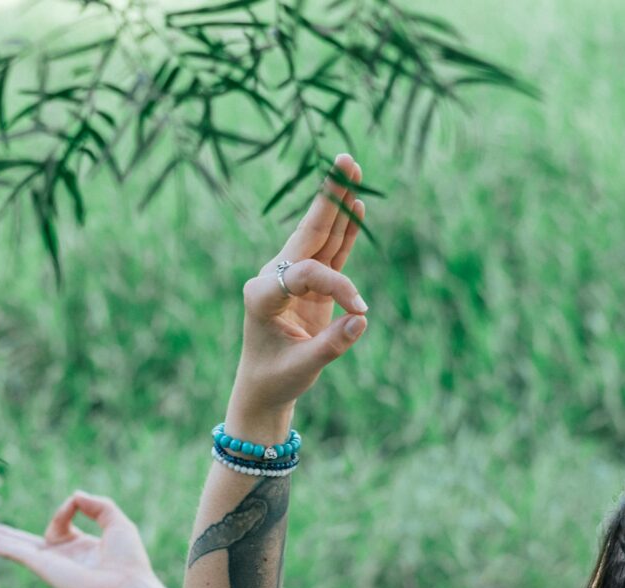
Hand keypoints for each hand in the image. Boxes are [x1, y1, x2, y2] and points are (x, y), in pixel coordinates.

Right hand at [0, 491, 157, 587]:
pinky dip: (8, 548)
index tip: (76, 501)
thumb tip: (75, 495)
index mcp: (83, 548)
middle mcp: (66, 558)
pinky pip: (23, 556)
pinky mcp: (47, 570)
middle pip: (32, 544)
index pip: (62, 523)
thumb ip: (97, 505)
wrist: (127, 587)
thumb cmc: (128, 560)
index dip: (66, 507)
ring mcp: (54, 565)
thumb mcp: (117, 523)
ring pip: (22, 550)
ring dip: (2, 542)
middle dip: (11, 537)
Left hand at [230, 152, 368, 421]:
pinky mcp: (308, 286)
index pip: (307, 274)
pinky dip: (344, 232)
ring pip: (319, 237)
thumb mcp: (302, 367)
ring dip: (338, 206)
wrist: (264, 389)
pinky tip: (356, 206)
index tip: (361, 310)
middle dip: (328, 199)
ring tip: (352, 169)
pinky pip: (330, 254)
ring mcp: (290, 279)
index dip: (338, 287)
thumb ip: (331, 344)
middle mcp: (273, 278)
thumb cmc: (277, 379)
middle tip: (344, 161)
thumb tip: (362, 319)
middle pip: (307, 233)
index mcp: (261, 294)